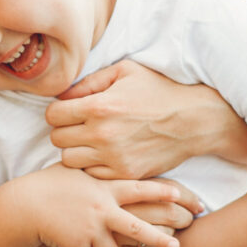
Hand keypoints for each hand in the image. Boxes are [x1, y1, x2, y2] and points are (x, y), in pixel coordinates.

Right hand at [18, 164, 185, 246]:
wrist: (23, 207)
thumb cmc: (48, 184)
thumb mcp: (73, 171)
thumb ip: (94, 169)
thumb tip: (107, 156)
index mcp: (103, 188)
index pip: (140, 188)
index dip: (163, 192)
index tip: (182, 195)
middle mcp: (101, 209)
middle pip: (139, 227)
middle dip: (160, 239)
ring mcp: (91, 230)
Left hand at [47, 60, 246, 177]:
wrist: (194, 120)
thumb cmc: (158, 90)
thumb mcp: (124, 72)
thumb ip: (89, 82)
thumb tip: (62, 95)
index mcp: (99, 106)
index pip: (52, 115)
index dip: (58, 111)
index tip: (69, 110)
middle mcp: (102, 135)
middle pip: (57, 140)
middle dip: (64, 130)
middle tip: (79, 125)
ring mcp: (113, 158)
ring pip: (69, 161)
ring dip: (76, 150)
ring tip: (90, 141)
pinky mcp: (125, 174)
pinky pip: (91, 175)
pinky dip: (93, 166)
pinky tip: (105, 154)